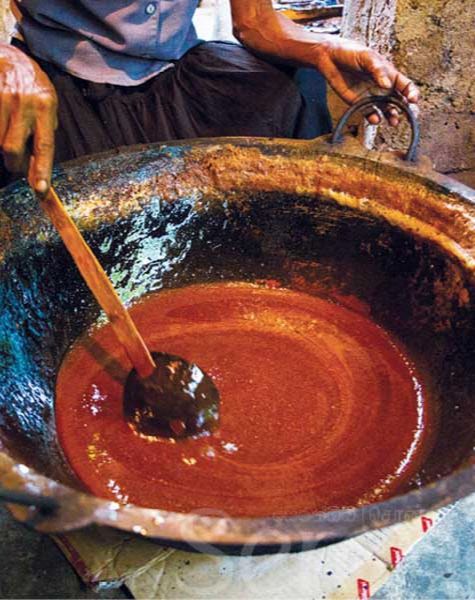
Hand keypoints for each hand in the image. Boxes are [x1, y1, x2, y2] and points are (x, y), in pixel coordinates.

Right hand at [0, 44, 56, 192]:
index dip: (41, 170)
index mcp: (44, 106)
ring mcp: (1, 98)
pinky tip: (2, 126)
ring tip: (8, 135)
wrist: (8, 56)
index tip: (40, 190)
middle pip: (12, 148)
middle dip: (14, 163)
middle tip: (16, 163)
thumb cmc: (32, 85)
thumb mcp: (47, 104)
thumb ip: (44, 132)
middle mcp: (22, 103)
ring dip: (2, 148)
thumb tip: (37, 165)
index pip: (44, 146)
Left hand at [314, 37, 419, 125]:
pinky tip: (375, 119)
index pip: (406, 86)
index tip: (414, 100)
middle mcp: (383, 87)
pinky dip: (374, 118)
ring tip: (393, 121)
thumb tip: (387, 85)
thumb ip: (378, 71)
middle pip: (399, 101)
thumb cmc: (352, 52)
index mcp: (389, 74)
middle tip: (408, 116)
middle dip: (405, 109)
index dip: (412, 93)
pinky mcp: (359, 103)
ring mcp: (371, 96)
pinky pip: (369, 113)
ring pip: (386, 110)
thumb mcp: (367, 57)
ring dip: (391, 116)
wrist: (330, 58)